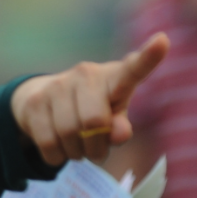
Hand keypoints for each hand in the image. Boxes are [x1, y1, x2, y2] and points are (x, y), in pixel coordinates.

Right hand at [11, 33, 168, 165]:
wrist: (41, 101)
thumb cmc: (90, 110)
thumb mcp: (112, 119)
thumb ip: (121, 127)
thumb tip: (120, 133)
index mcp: (113, 77)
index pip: (134, 69)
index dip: (149, 58)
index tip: (163, 41)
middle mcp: (85, 73)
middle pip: (94, 122)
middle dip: (96, 147)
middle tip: (95, 149)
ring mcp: (56, 85)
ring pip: (69, 135)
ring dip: (76, 153)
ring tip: (76, 147)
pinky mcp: (34, 102)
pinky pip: (49, 143)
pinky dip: (56, 157)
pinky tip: (58, 148)